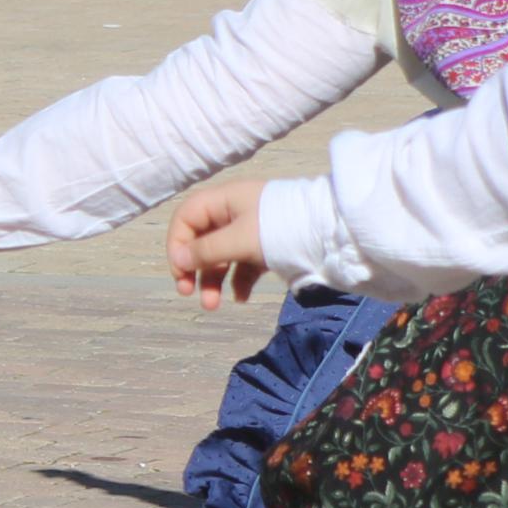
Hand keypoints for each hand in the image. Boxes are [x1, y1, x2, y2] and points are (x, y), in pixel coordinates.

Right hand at [167, 185, 270, 310]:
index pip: (186, 218)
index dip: (177, 243)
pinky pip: (243, 265)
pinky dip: (239, 281)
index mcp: (224, 201)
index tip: (180, 271)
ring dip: (213, 281)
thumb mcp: (240, 240)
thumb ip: (207, 251)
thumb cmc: (280, 228)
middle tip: (187, 293)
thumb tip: (178, 260)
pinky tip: (242, 297)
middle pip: (201, 240)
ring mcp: (251, 231)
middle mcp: (234, 213)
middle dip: (194, 268)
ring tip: (213, 306)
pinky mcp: (267, 247)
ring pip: (222, 256)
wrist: (330, 232)